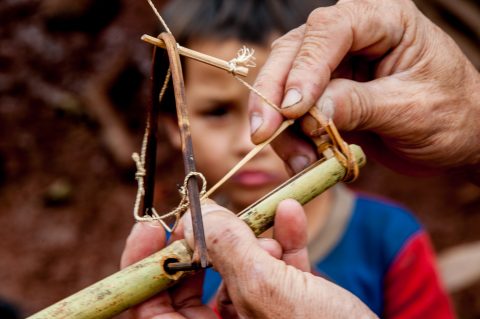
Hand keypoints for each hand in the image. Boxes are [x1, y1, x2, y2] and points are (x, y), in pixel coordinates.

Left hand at [121, 200, 376, 317]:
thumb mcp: (271, 293)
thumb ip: (229, 251)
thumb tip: (195, 216)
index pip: (147, 310)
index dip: (141, 266)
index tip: (151, 227)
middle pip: (190, 283)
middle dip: (207, 242)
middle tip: (214, 212)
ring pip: (236, 269)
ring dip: (254, 236)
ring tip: (274, 220)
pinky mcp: (290, 307)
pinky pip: (275, 270)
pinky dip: (283, 241)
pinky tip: (291, 215)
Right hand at [249, 0, 479, 174]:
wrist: (458, 139)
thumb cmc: (451, 115)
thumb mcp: (411, 109)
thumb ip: (359, 106)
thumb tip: (309, 113)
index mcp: (385, 20)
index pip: (330, 30)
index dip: (305, 68)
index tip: (293, 110)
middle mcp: (352, 34)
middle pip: (293, 51)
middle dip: (274, 95)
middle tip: (262, 133)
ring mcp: (334, 64)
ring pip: (284, 81)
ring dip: (281, 124)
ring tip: (299, 160)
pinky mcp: (325, 93)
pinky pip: (293, 111)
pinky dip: (290, 137)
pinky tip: (303, 158)